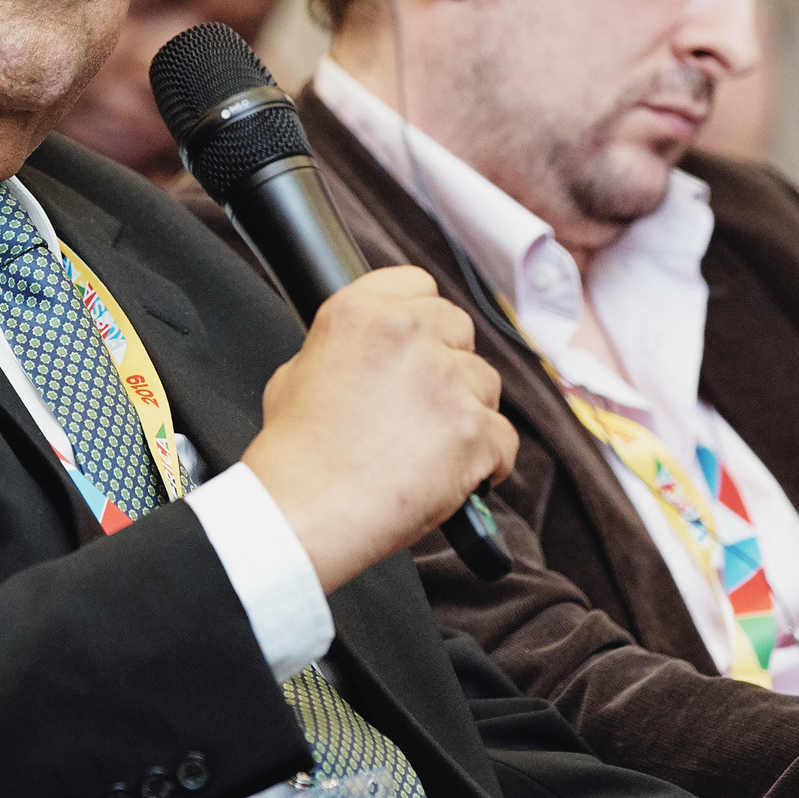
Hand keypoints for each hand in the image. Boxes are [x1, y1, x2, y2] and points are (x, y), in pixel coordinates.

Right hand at [243, 265, 515, 591]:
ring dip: (469, 414)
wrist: (303, 512)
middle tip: (425, 408)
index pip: (419, 285)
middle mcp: (407, 332)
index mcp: (361, 311)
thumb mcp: (297, 372)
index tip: (421, 346)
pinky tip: (455, 479)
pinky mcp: (474, 429)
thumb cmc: (295, 456)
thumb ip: (344, 347)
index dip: (422, 321)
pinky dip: (486, 464)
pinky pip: (504, 441)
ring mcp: (445, 379)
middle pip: (460, 330)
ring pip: (486, 385)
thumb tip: (372, 354)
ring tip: (432, 452)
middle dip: (450, 365)